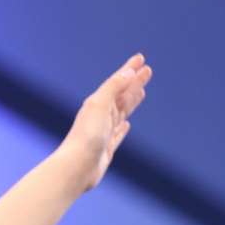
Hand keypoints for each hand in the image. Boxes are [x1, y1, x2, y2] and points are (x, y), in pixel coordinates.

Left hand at [59, 53, 152, 191]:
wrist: (77, 166)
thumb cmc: (87, 135)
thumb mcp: (100, 105)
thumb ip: (114, 88)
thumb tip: (129, 72)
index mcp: (97, 103)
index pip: (117, 82)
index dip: (129, 70)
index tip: (140, 58)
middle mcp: (100, 116)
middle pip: (122, 95)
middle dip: (135, 82)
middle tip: (148, 70)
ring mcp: (104, 133)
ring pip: (122, 112)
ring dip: (132, 101)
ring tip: (142, 92)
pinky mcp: (107, 149)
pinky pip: (118, 134)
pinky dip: (123, 127)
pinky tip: (127, 124)